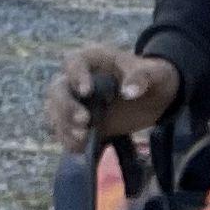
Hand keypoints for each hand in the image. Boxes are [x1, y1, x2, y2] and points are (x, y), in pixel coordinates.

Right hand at [46, 44, 179, 154]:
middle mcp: (76, 80)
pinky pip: (65, 133)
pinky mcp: (79, 124)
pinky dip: (70, 141)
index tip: (87, 91)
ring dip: (65, 127)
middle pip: (57, 90)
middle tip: (84, 121)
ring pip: (56, 113)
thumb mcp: (154, 74)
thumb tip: (129, 92)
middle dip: (66, 107)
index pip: (73, 62)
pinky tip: (83, 149)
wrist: (154, 98)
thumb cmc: (152, 78)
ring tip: (83, 138)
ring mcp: (75, 103)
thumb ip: (142, 77)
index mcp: (92, 60)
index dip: (76, 76)